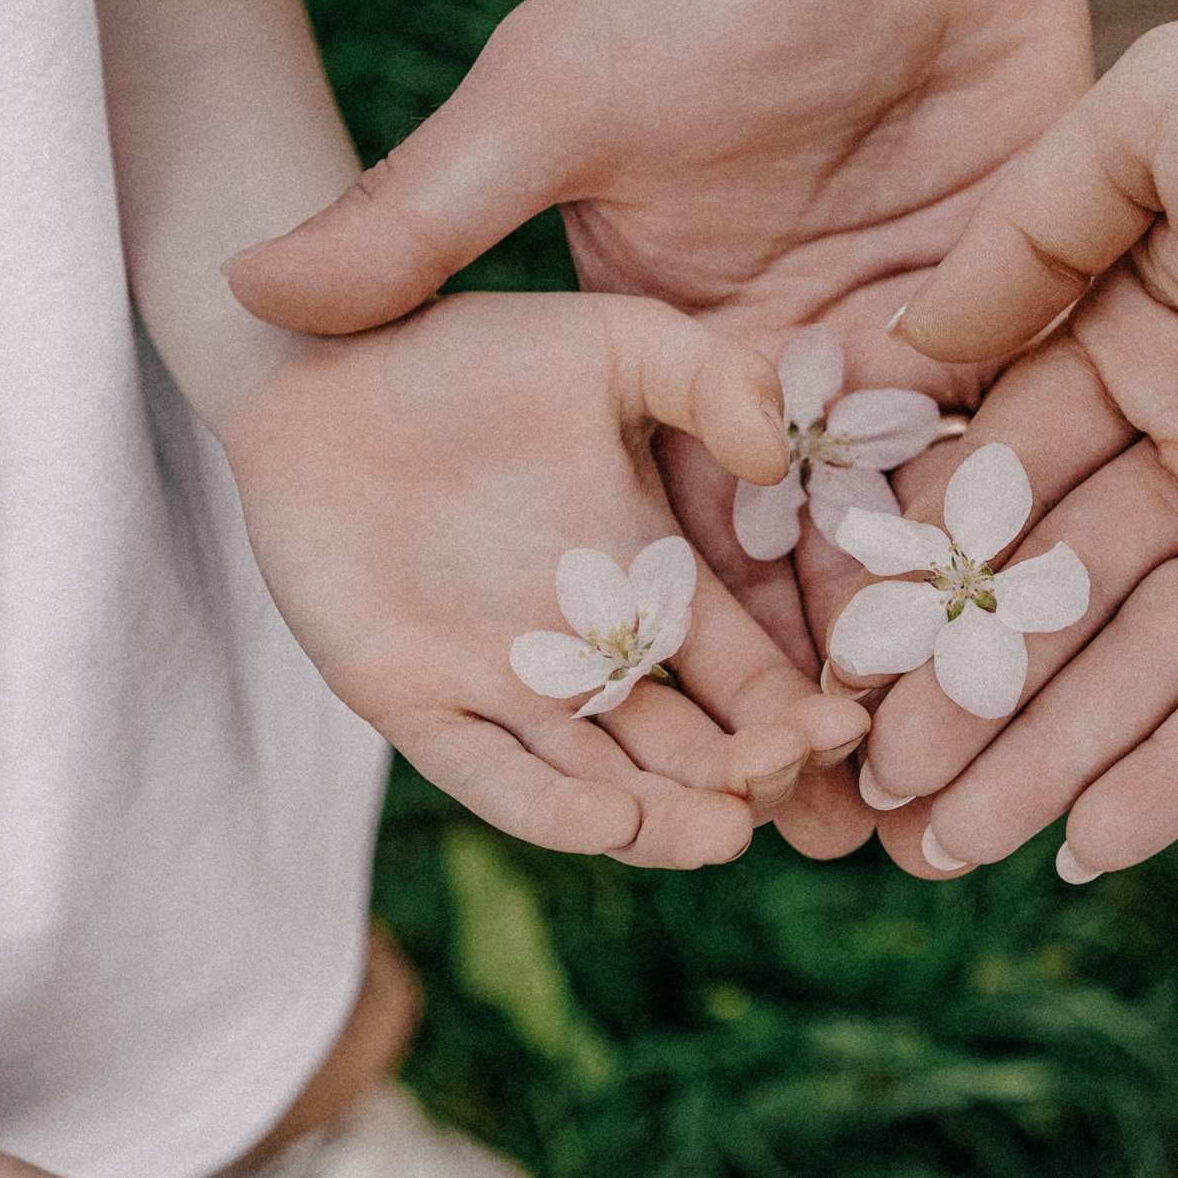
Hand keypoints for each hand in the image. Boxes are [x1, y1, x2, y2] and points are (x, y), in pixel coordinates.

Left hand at [223, 292, 869, 869]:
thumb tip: (773, 454)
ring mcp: (507, 689)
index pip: (751, 679)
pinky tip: (612, 824)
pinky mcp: (419, 703)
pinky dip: (552, 812)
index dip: (801, 712)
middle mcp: (593, 659)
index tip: (849, 722)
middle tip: (782, 775)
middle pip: (693, 754)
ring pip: (606, 788)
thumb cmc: (482, 353)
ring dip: (667, 822)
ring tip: (721, 830)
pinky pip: (490, 777)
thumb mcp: (623, 347)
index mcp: (657, 588)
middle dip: (747, 778)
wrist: (328, 363)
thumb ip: (715, 379)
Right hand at [224, 0, 1087, 856]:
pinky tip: (1037, 649)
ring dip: (916, 656)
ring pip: (903, 530)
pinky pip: (1005, 440)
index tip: (679, 796)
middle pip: (788, 565)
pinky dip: (1015, 537)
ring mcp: (888, 342)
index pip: (656, 539)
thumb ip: (417, 210)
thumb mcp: (551, 98)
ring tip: (944, 783)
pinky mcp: (993, 301)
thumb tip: (246, 304)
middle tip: (842, 836)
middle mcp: (772, 370)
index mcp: (652, 354)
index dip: (662, 671)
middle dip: (807, 702)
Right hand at [861, 2, 1177, 876]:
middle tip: (866, 788)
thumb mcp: (1160, 122)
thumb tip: (903, 354)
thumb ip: (1025, 235)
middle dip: (958, 690)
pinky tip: (1091, 846)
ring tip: (943, 848)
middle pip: (1049, 587)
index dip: (908, 563)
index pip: (989, 469)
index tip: (824, 653)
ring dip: (1045, 754)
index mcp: (1124, 333)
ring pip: (1142, 659)